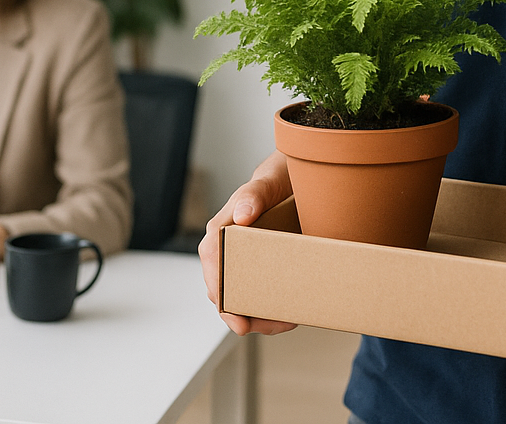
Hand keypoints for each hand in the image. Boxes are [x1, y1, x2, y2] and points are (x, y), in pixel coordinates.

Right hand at [198, 151, 298, 335]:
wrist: (293, 179)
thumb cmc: (275, 180)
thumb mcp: (268, 183)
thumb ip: (254, 194)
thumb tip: (242, 215)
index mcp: (220, 231)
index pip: (212, 265)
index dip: (222, 293)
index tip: (238, 318)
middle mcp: (226, 250)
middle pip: (224, 291)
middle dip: (244, 315)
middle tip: (275, 325)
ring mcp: (242, 261)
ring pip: (240, 298)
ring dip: (260, 317)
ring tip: (288, 322)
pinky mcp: (259, 268)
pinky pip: (258, 294)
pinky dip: (271, 308)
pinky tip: (292, 313)